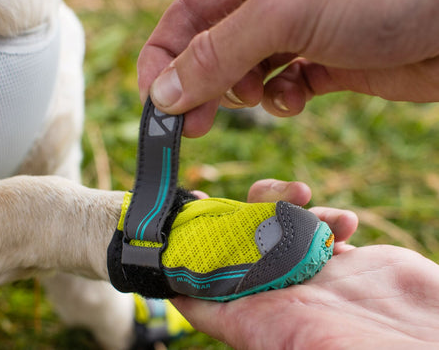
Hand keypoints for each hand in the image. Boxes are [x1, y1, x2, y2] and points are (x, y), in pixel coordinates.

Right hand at [138, 0, 438, 136]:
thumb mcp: (284, 15)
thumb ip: (216, 54)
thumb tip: (163, 94)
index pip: (181, 21)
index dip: (161, 63)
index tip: (158, 106)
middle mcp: (265, 4)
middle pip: (208, 51)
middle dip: (198, 89)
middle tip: (191, 127)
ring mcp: (295, 32)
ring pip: (243, 74)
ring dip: (243, 94)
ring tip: (261, 95)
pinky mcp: (323, 60)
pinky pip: (283, 86)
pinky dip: (282, 99)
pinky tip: (298, 95)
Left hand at [173, 179, 438, 348]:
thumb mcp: (292, 342)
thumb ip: (237, 322)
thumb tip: (179, 296)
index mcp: (259, 317)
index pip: (206, 283)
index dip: (190, 249)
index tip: (186, 211)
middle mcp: (282, 297)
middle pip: (238, 247)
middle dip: (238, 214)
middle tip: (254, 195)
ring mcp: (316, 279)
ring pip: (278, 231)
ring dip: (284, 207)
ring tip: (304, 198)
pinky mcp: (350, 266)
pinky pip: (322, 231)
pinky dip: (327, 218)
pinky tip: (345, 223)